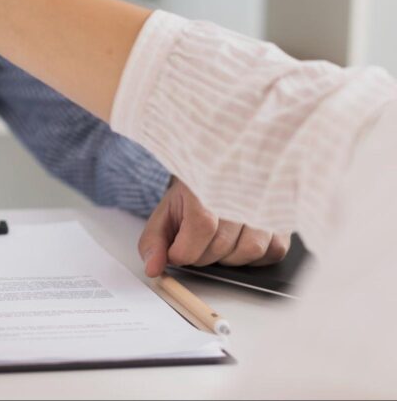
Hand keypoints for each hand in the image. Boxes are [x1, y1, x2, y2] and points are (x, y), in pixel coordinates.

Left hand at [138, 178, 290, 277]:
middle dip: (202, 254)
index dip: (183, 250)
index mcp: (208, 184)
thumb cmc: (195, 192)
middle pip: (222, 246)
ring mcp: (267, 204)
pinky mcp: (284, 218)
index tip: (177, 248)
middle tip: (197, 238)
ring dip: (229, 255)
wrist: (222, 169)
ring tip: (220, 237)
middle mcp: (242, 192)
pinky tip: (241, 239)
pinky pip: (272, 252)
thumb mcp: (166, 210)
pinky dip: (254, 254)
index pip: (200, 229)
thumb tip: (153, 268)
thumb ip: (154, 241)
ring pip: (248, 251)